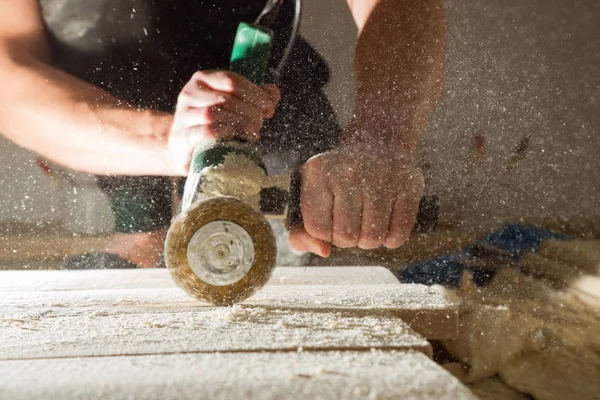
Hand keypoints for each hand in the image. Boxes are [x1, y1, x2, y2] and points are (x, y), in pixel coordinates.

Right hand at [167, 70, 279, 173]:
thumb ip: (255, 97)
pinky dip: (225, 133)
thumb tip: (273, 92)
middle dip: (250, 112)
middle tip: (260, 123)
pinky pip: (205, 131)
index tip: (268, 108)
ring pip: (214, 113)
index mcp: (203, 79)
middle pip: (226, 98)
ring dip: (239, 123)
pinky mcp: (182, 136)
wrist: (186, 148)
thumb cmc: (214, 123)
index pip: (231, 80)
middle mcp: (190, 93)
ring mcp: (184, 115)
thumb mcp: (234, 105)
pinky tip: (236, 137)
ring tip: (252, 133)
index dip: (254, 94)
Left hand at [288, 146, 423, 256]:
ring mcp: (381, 176)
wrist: (376, 146)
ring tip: (366, 222)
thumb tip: (324, 251)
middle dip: (348, 238)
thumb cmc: (337, 181)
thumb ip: (302, 233)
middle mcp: (349, 170)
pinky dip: (390, 239)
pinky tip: (385, 223)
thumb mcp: (310, 197)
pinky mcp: (409, 185)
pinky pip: (397, 235)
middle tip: (351, 221)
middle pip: (346, 237)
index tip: (330, 218)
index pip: (318, 229)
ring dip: (369, 240)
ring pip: (372, 239)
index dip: (325, 233)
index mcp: (318, 172)